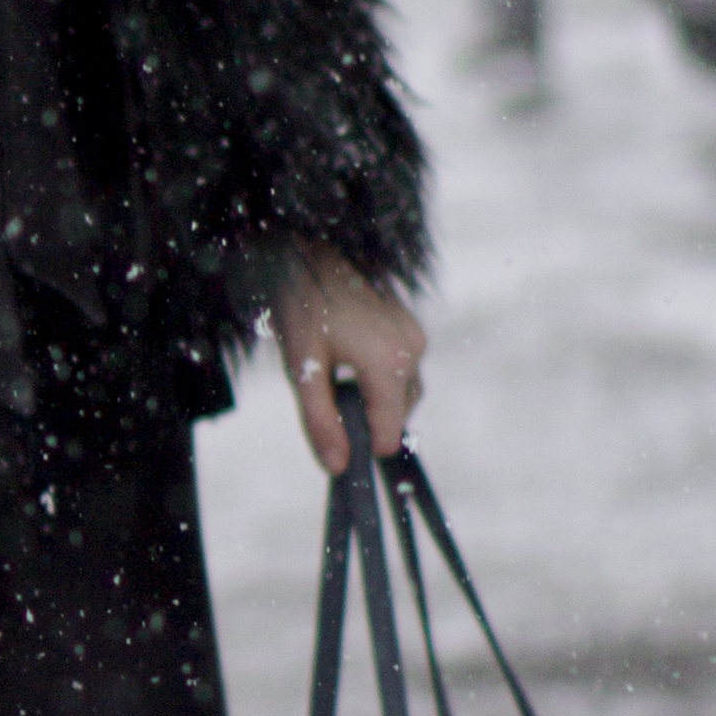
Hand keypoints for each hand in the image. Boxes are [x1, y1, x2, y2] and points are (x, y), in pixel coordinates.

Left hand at [270, 248, 425, 475]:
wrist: (307, 249)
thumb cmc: (300, 305)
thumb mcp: (301, 369)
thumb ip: (320, 421)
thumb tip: (338, 466)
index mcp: (390, 363)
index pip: (389, 433)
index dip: (361, 444)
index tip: (333, 434)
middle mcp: (413, 350)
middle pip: (398, 415)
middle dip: (365, 418)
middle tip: (324, 397)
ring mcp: (415, 335)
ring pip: (403, 393)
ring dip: (373, 399)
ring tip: (332, 376)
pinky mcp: (410, 325)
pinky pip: (403, 369)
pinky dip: (380, 379)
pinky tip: (346, 362)